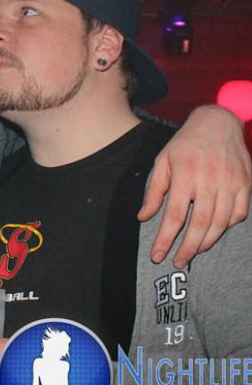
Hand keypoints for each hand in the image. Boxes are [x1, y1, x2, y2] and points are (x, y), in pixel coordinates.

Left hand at [140, 105, 250, 267]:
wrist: (218, 123)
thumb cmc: (185, 144)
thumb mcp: (163, 161)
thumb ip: (154, 190)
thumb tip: (143, 217)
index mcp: (184, 175)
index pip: (173, 216)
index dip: (165, 239)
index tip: (158, 255)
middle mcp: (208, 180)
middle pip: (199, 224)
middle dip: (187, 248)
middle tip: (177, 262)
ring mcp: (230, 182)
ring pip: (220, 222)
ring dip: (207, 242)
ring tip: (194, 252)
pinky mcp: (246, 183)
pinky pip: (239, 213)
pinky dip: (228, 226)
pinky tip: (215, 232)